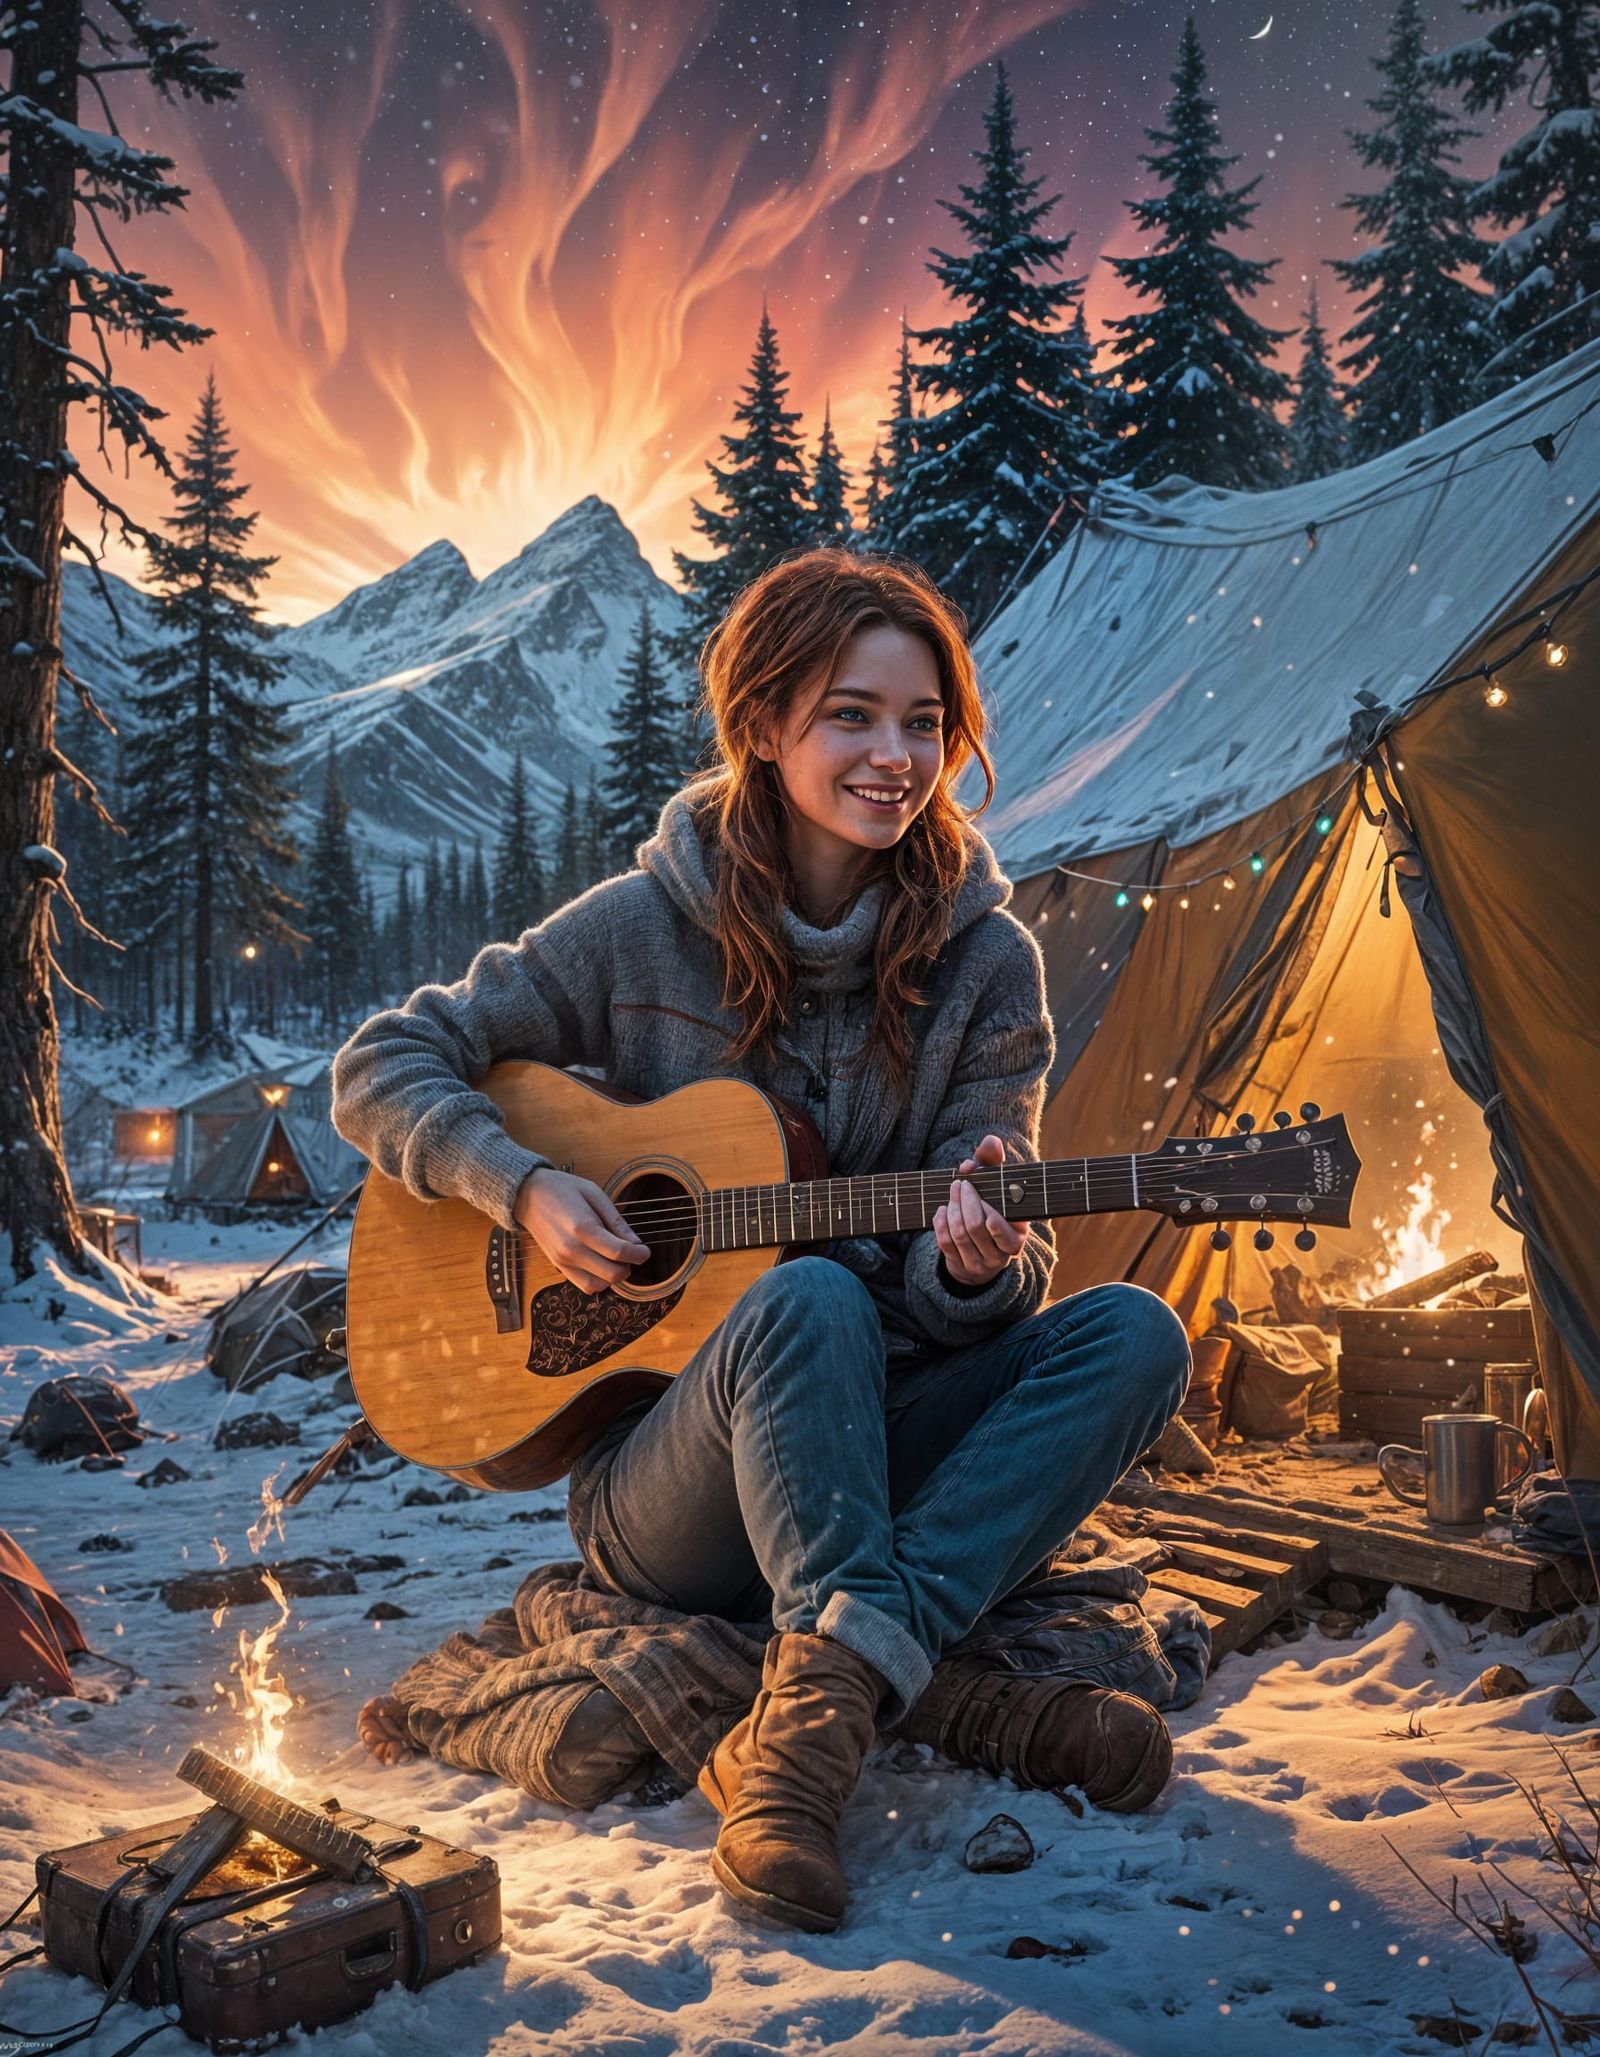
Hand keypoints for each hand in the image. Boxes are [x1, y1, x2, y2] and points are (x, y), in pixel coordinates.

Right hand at [514, 1166, 649, 1295]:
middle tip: (632, 1253)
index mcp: (582, 1227)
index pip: (618, 1252)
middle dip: (629, 1266)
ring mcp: (563, 1260)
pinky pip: (584, 1286)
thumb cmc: (562, 1189)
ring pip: (599, 1285)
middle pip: (611, 1273)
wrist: (528, 1195)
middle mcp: (571, 1248)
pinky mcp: (558, 1266)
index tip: (645, 1250)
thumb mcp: (594, 1194)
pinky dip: (599, 1281)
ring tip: (616, 1259)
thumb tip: (636, 1242)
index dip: (638, 1254)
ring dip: (614, 1276)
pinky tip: (602, 1265)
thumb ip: (616, 1221)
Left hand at [932, 1133, 1025, 1288]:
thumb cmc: (993, 1205)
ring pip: (959, 1235)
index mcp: (1017, 1238)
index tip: (971, 1184)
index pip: (1000, 1229)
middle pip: (975, 1227)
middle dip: (964, 1201)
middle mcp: (1001, 1256)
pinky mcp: (960, 1266)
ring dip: (951, 1209)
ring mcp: (979, 1264)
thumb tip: (990, 1141)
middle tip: (960, 1184)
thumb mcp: (997, 1186)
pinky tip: (943, 1209)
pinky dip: (940, 1223)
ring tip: (952, 1192)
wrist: (982, 1244)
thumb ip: (994, 1162)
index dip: (985, 1209)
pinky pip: (945, 1244)